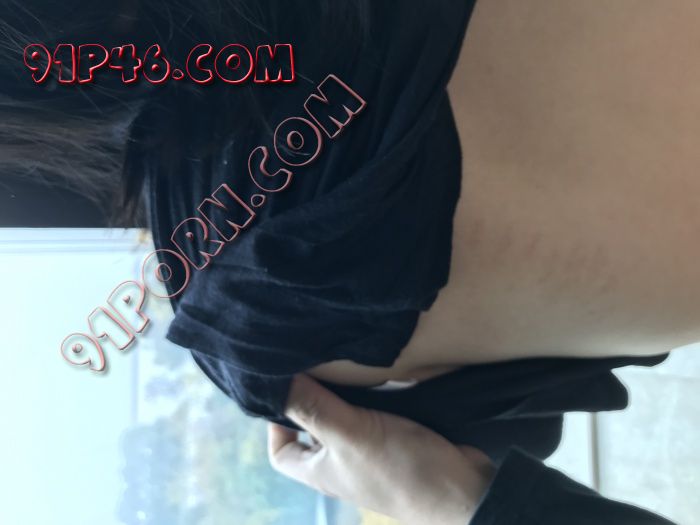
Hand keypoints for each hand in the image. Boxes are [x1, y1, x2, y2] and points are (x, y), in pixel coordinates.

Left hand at [267, 374, 495, 524]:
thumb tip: (275, 380)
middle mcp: (341, 463)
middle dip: (312, 398)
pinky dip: (371, 395)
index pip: (281, 451)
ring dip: (343, 393)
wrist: (464, 490)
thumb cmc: (400, 469)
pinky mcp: (397, 439)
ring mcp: (370, 452)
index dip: (275, 423)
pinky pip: (374, 414)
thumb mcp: (350, 435)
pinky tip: (375, 374)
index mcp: (320, 470)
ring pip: (345, 418)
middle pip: (313, 429)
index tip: (286, 388)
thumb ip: (314, 408)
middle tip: (315, 364)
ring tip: (341, 362)